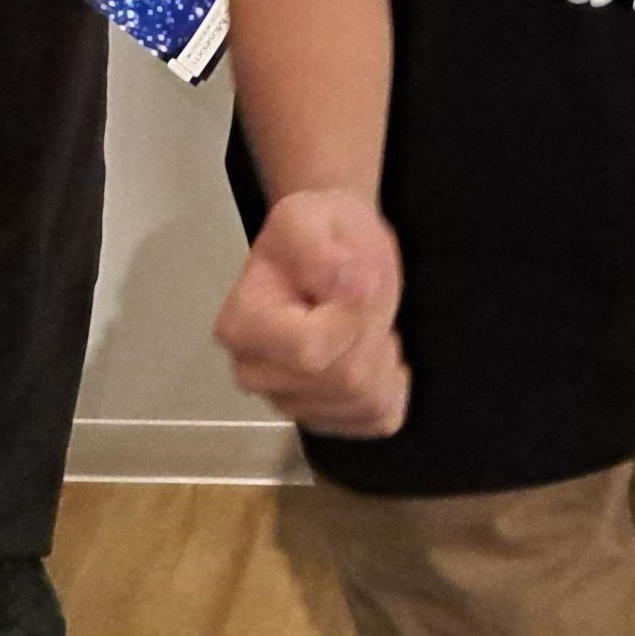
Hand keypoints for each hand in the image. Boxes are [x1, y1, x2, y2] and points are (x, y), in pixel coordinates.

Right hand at [214, 189, 410, 439]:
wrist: (327, 245)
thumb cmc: (320, 232)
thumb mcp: (310, 216)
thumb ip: (319, 249)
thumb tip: (346, 283)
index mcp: (242, 327)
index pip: (311, 350)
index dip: (352, 315)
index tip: (357, 276)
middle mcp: (255, 374)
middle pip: (343, 380)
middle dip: (373, 332)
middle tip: (367, 295)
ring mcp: (287, 402)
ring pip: (363, 402)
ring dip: (385, 356)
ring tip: (367, 320)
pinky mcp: (323, 417)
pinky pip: (376, 419)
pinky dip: (392, 386)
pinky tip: (376, 352)